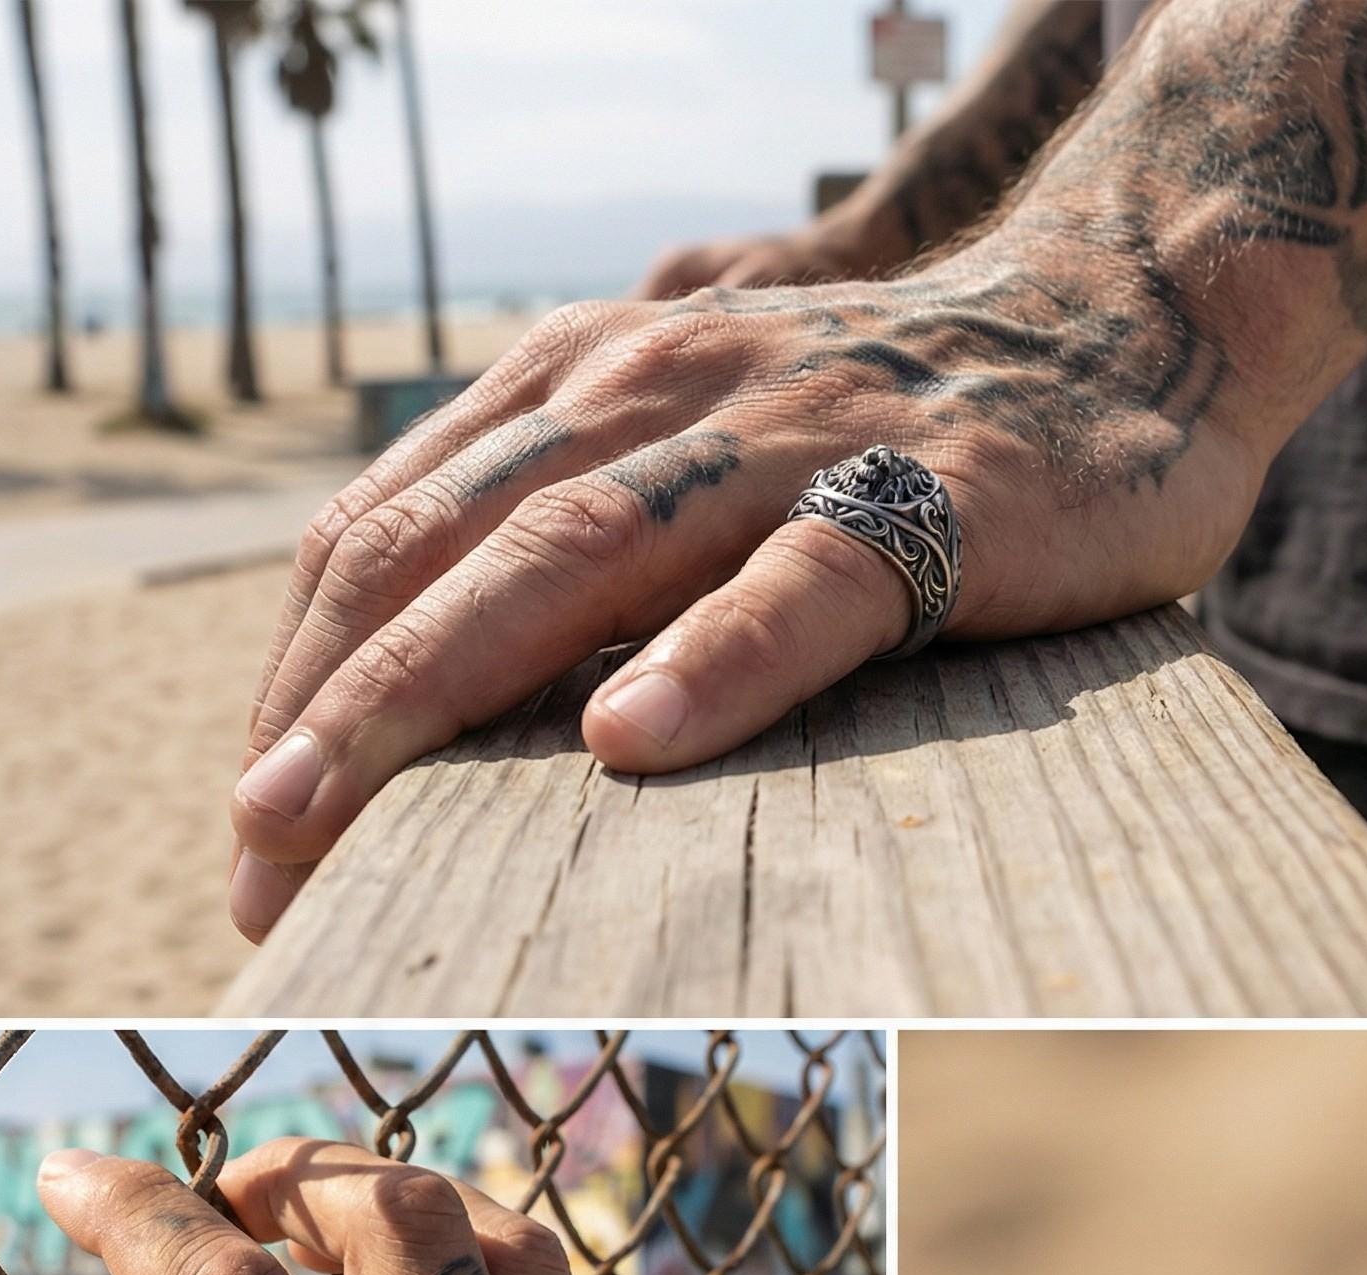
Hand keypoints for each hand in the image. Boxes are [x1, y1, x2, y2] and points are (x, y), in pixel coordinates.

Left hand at [228, 223, 1261, 938]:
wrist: (1118, 318)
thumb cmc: (892, 419)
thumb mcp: (698, 444)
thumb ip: (579, 522)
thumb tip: (447, 684)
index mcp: (581, 388)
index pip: (383, 533)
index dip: (297, 679)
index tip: (257, 829)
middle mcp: (655, 392)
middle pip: (436, 552)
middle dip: (320, 714)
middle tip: (249, 863)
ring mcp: (792, 438)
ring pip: (573, 558)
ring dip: (430, 692)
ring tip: (326, 816)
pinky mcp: (934, 496)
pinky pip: (807, 582)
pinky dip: (716, 660)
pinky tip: (635, 744)